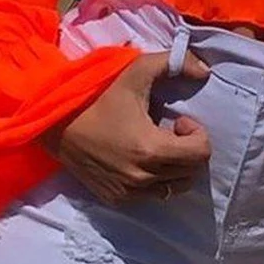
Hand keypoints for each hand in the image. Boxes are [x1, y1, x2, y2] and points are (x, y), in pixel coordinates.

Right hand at [38, 49, 211, 205]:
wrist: (57, 125)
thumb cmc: (99, 97)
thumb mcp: (136, 71)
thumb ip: (174, 63)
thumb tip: (205, 71)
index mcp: (151, 150)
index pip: (201, 153)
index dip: (197, 134)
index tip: (178, 121)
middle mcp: (143, 178)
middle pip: (192, 172)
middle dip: (189, 149)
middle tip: (170, 131)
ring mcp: (130, 193)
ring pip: (175, 188)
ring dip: (176, 167)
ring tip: (158, 146)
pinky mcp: (117, 200)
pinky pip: (153, 196)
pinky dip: (157, 180)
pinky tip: (141, 159)